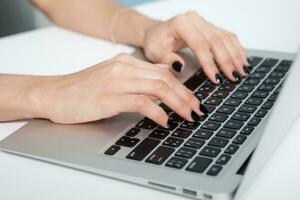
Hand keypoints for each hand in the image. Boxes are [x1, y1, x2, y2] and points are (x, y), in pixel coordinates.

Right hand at [35, 53, 202, 126]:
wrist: (53, 94)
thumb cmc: (81, 89)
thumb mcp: (112, 77)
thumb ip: (136, 77)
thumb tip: (163, 78)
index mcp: (125, 62)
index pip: (163, 71)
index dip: (182, 86)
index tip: (192, 99)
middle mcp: (124, 68)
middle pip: (165, 79)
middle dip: (186, 95)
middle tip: (197, 110)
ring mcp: (117, 82)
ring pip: (159, 88)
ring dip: (178, 103)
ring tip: (188, 116)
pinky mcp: (110, 98)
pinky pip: (142, 102)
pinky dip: (158, 112)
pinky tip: (165, 121)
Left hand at [142, 11, 249, 82]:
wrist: (156, 32)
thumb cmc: (155, 42)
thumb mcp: (155, 53)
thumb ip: (166, 59)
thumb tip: (181, 66)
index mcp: (181, 23)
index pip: (199, 44)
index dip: (209, 62)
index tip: (216, 78)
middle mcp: (194, 20)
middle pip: (216, 40)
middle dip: (226, 60)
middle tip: (234, 77)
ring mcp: (204, 22)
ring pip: (225, 37)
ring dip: (235, 55)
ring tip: (242, 71)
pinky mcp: (209, 26)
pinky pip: (226, 36)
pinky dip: (236, 48)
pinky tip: (242, 59)